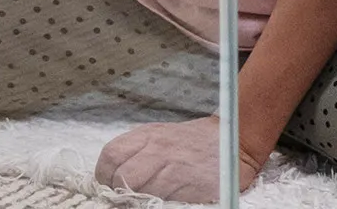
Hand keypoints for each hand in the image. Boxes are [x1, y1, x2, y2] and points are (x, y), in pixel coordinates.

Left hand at [94, 117, 262, 203]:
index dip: (104, 176)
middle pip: (122, 177)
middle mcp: (157, 149)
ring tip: (146, 201)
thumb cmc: (191, 142)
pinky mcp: (190, 185)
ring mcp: (174, 168)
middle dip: (119, 193)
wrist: (232, 140)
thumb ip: (137, 152)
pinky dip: (160, 205)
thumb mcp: (159, 137)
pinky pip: (165, 202)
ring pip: (141, 192)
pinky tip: (165, 202)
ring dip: (139, 201)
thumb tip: (114, 177)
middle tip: (125, 199)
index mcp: (146, 135)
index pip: (110, 155)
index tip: (107, 187)